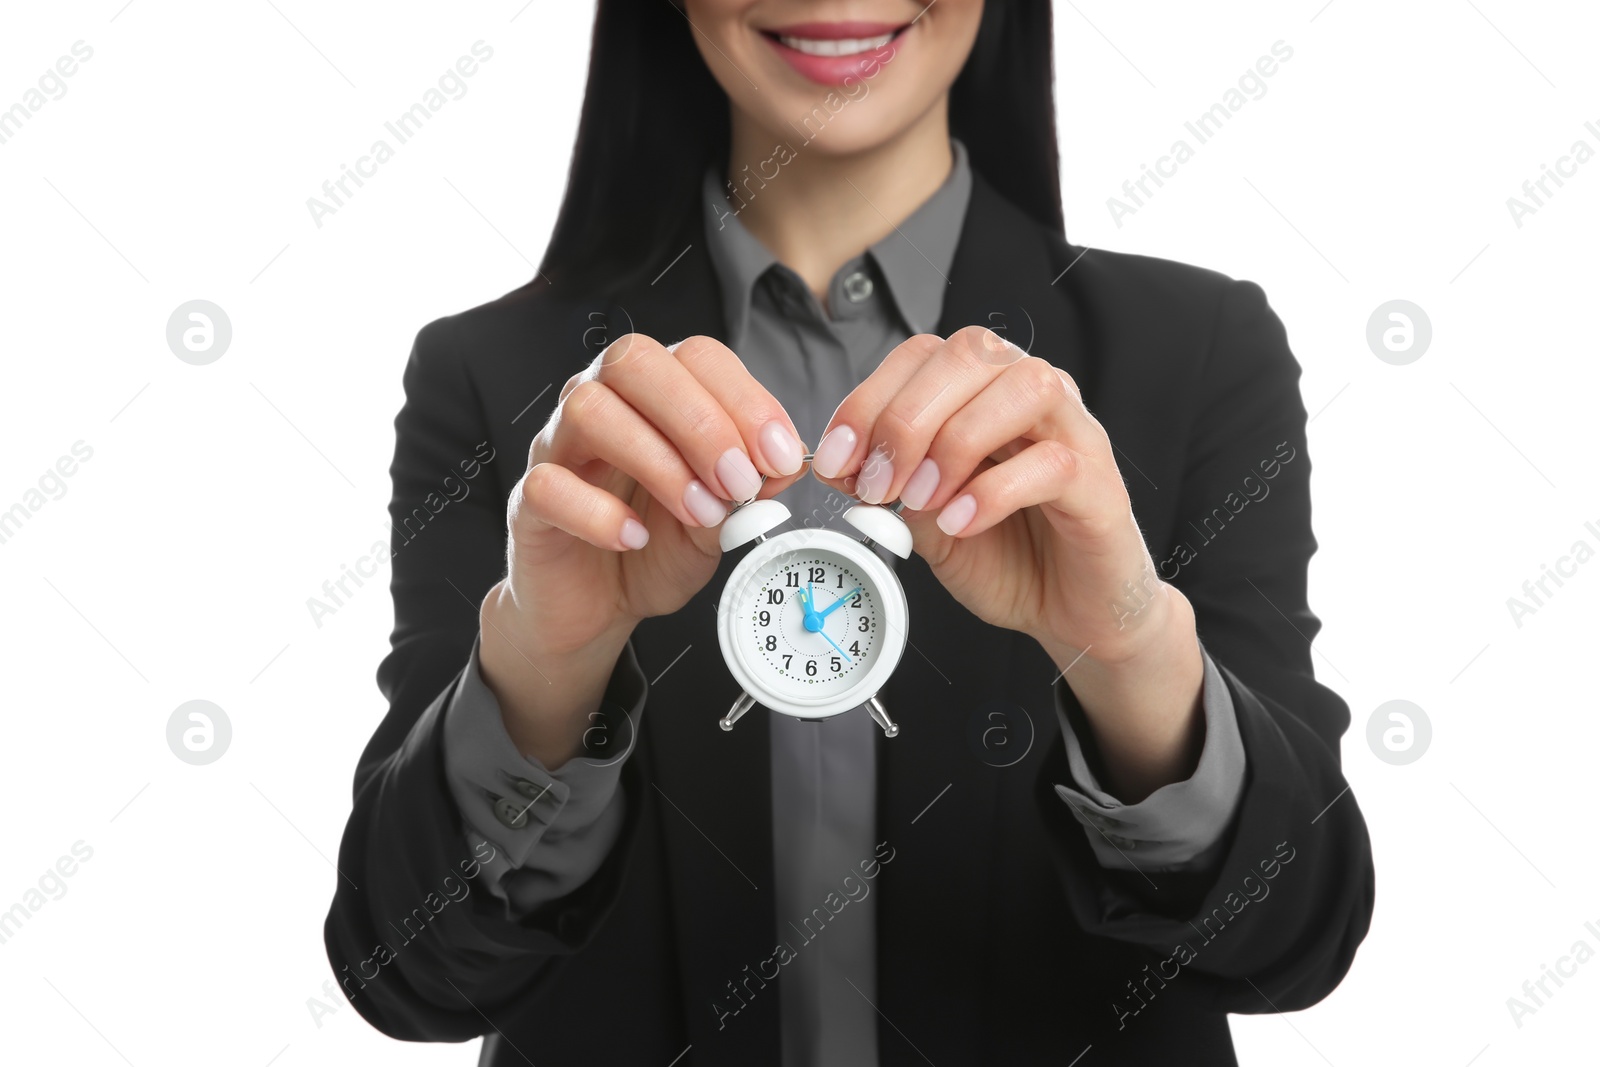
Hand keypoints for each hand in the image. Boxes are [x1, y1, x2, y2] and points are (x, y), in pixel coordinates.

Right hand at [481, 333, 805, 764]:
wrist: (597, 606)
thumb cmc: (654, 547)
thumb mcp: (719, 520)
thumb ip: (750, 490)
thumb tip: (789, 463)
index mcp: (655, 395)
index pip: (696, 357)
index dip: (745, 399)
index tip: (780, 457)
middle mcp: (603, 403)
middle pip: (635, 361)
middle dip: (700, 420)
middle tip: (737, 482)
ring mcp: (559, 448)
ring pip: (590, 410)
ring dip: (658, 462)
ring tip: (697, 513)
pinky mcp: (530, 501)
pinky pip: (549, 485)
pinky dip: (599, 513)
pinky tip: (634, 538)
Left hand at [809, 327, 1204, 797]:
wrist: (1071, 610)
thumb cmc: (1007, 555)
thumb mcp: (926, 521)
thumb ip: (890, 487)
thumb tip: (838, 465)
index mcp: (982, 390)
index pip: (922, 354)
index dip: (868, 399)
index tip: (835, 458)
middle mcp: (1029, 393)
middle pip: (969, 355)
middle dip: (905, 418)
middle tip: (878, 484)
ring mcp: (1072, 430)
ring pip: (1021, 389)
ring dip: (955, 442)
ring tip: (922, 500)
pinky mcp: (1099, 480)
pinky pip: (1052, 462)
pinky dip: (994, 491)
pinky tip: (962, 522)